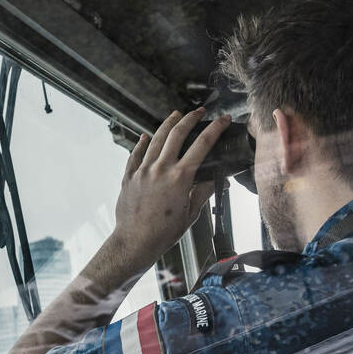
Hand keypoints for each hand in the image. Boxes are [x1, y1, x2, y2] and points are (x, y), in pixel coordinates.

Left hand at [110, 108, 232, 269]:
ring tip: (176, 115)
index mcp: (181, 178)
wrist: (135, 242)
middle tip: (199, 111)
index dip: (215, 129)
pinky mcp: (129, 176)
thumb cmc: (164, 233)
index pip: (202, 145)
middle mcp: (161, 169)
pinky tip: (146, 136)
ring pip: (156, 139)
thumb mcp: (191, 214)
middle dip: (191, 119)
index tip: (223, 119)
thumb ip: (202, 192)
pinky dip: (142, 143)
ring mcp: (143, 171)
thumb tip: (213, 179)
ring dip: (168, 124)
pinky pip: (136, 153)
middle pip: (177, 134)